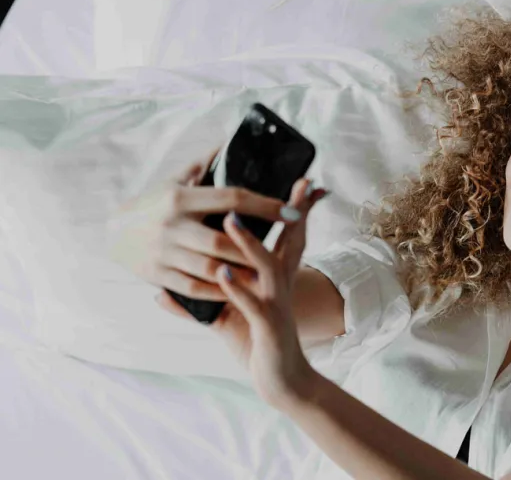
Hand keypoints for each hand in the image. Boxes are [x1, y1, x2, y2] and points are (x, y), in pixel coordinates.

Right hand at [106, 145, 290, 300]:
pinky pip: (193, 287)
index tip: (292, 210)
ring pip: (210, 267)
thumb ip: (204, 164)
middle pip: (222, 240)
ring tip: (266, 275)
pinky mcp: (157, 274)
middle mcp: (172, 224)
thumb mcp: (175, 179)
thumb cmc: (154, 203)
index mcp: (180, 197)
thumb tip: (230, 141)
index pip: (231, 198)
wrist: (113, 232)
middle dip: (254, 248)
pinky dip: (218, 290)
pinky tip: (237, 290)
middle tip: (283, 252)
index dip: (265, 205)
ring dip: (240, 273)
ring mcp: (163, 252)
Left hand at [156, 177, 328, 408]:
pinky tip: (222, 275)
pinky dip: (237, 289)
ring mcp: (276, 303)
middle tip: (293, 181)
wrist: (283, 379)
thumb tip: (160, 294)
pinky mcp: (268, 325)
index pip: (287, 233)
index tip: (300, 180)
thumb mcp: (229, 315)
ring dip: (248, 244)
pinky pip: (252, 304)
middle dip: (289, 210)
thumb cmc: (256, 341)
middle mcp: (280, 284)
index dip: (292, 207)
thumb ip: (199, 300)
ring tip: (229, 222)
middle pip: (291, 239)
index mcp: (274, 276)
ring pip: (266, 266)